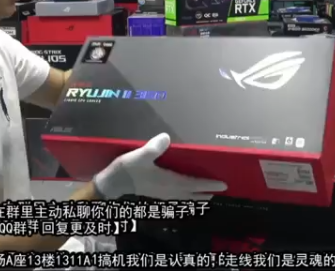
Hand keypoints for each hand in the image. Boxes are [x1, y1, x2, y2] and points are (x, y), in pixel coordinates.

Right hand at [93, 133, 226, 199]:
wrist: (111, 185)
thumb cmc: (127, 170)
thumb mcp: (140, 156)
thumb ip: (154, 148)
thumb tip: (166, 137)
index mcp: (169, 182)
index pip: (194, 184)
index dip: (209, 185)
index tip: (223, 185)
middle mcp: (168, 191)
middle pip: (192, 195)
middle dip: (205, 193)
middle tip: (217, 191)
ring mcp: (162, 194)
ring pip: (184, 198)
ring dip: (195, 197)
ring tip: (205, 196)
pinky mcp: (155, 194)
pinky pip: (176, 198)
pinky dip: (184, 196)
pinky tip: (183, 194)